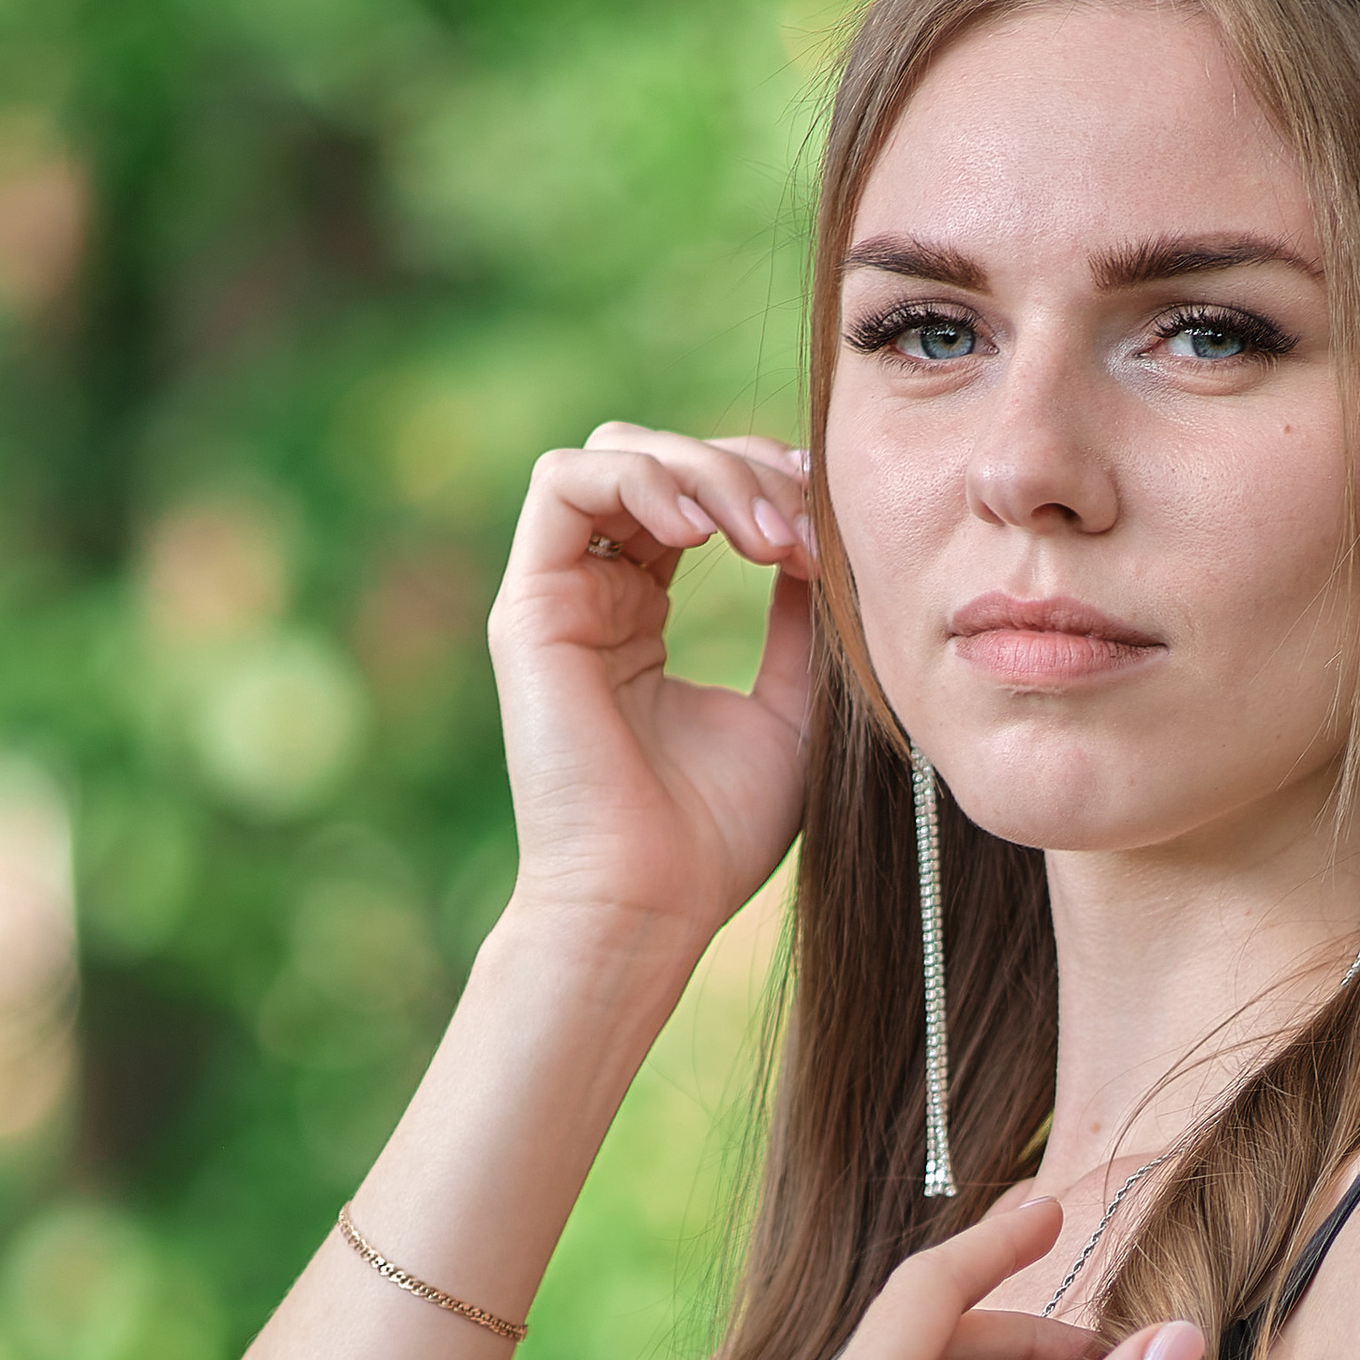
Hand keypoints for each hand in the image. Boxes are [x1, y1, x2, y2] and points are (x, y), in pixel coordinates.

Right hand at [486, 421, 815, 962]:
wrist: (650, 905)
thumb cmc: (716, 835)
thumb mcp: (791, 709)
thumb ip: (801, 624)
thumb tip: (827, 541)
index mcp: (642, 614)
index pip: (695, 497)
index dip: (764, 489)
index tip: (830, 537)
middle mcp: (594, 594)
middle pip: (659, 458)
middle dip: (743, 471)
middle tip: (805, 536)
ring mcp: (556, 596)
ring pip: (615, 454)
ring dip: (704, 471)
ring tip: (768, 540)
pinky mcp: (529, 606)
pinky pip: (564, 481)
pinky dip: (643, 479)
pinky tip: (706, 532)